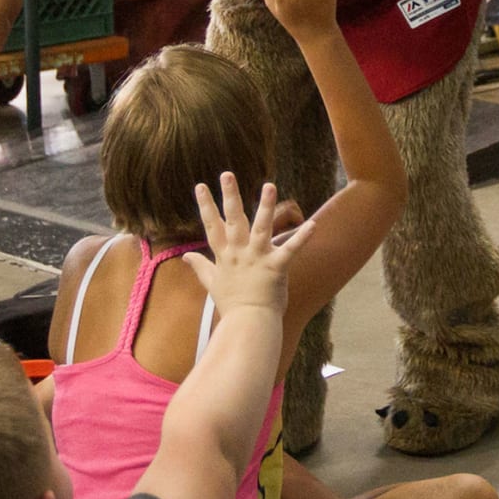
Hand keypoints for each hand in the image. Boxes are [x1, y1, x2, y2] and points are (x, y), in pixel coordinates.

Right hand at [185, 173, 313, 319]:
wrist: (248, 324)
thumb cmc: (231, 305)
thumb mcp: (211, 283)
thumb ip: (199, 266)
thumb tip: (185, 255)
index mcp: (224, 256)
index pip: (211, 226)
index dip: (206, 205)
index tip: (200, 185)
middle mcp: (239, 253)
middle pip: (233, 220)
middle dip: (229, 196)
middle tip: (227, 174)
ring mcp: (257, 259)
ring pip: (261, 227)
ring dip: (265, 206)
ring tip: (269, 185)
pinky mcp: (276, 268)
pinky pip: (291, 250)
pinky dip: (302, 238)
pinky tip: (313, 225)